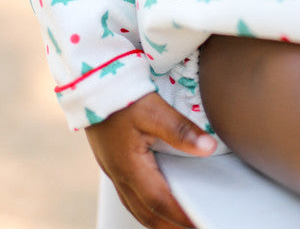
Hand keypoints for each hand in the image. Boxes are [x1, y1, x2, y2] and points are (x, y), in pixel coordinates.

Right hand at [86, 91, 216, 228]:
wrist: (91, 85)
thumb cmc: (120, 96)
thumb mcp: (154, 109)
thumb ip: (181, 130)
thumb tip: (208, 147)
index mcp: (130, 166)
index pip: (160, 202)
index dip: (180, 217)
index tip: (199, 223)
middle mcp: (119, 175)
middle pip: (147, 214)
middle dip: (170, 226)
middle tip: (193, 227)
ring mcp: (113, 171)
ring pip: (136, 208)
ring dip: (157, 220)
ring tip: (178, 223)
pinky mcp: (111, 164)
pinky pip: (129, 196)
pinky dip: (145, 207)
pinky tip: (155, 203)